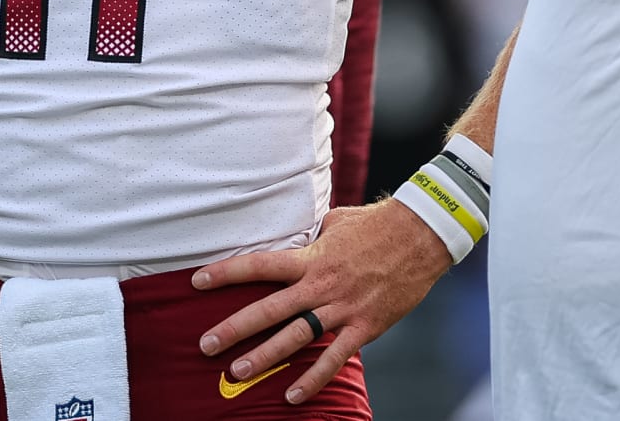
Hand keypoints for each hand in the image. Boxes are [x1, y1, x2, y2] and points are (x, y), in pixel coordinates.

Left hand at [193, 199, 452, 404]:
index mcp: (311, 257)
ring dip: (265, 356)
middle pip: (269, 308)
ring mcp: (342, 308)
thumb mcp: (337, 222)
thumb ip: (313, 237)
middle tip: (205, 344)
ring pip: (296, 336)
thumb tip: (299, 237)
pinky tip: (293, 396)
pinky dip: (313, 378)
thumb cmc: (378, 224)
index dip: (226, 272)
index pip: (259, 265)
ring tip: (237, 373)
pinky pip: (334, 358)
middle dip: (235, 328)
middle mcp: (320, 284)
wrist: (421, 235)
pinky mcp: (364, 326)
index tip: (197, 281)